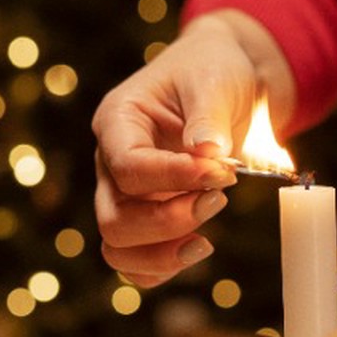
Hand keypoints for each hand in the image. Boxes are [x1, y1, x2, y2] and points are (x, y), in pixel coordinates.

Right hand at [91, 12, 293, 286]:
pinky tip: (198, 248)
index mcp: (117, 121)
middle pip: (114, 217)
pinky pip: (136, 261)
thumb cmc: (213, 70)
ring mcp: (124, 193)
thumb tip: (208, 153)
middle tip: (220, 198)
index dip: (173, 179)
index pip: (128, 167)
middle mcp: (110, 162)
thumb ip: (208, 116)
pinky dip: (163, 267)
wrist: (226, 78)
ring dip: (164, 252)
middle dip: (170, 221)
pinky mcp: (146, 215)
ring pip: (118, 247)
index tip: (222, 173)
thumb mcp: (215, 79)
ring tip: (207, 237)